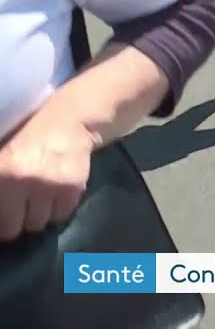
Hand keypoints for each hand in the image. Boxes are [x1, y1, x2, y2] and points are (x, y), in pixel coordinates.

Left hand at [0, 112, 96, 240]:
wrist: (70, 120)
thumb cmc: (29, 138)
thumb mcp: (3, 156)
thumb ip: (0, 184)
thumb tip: (0, 212)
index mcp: (0, 174)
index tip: (5, 214)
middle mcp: (21, 182)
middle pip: (12, 229)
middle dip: (16, 221)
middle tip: (21, 210)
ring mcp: (48, 186)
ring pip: (39, 224)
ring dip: (39, 215)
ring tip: (41, 198)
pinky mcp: (72, 188)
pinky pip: (62, 214)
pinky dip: (60, 208)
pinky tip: (58, 192)